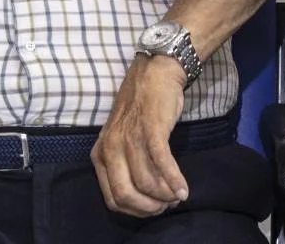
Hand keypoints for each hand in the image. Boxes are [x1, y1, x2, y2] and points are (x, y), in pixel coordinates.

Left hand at [91, 54, 189, 217]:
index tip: (153, 209)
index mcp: (100, 154)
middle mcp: (110, 148)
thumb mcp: (121, 139)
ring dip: (164, 196)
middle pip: (125, 195)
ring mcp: (129, 138)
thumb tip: (145, 197)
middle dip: (148, 208)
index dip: (135, 210)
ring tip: (177, 197)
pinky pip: (162, 164)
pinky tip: (183, 190)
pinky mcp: (151, 130)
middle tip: (165, 206)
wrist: (155, 73)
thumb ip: (125, 164)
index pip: (112, 198)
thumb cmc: (141, 108)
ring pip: (145, 183)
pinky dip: (174, 181)